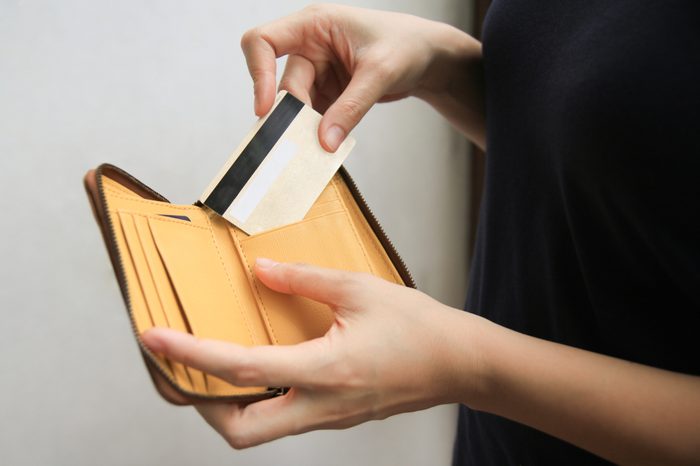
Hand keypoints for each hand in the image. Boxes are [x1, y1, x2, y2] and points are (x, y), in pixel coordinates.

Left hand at [142, 259, 484, 447]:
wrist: (459, 363)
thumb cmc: (419, 328)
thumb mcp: (358, 289)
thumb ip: (303, 281)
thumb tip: (259, 272)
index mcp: (325, 370)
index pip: (240, 368)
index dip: (190, 355)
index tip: (155, 340)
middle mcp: (321, 404)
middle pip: (242, 432)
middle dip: (204, 407)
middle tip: (188, 370)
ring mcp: (330, 416)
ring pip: (262, 429)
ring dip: (230, 403)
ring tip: (217, 365)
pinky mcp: (337, 415)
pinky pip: (286, 416)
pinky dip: (261, 396)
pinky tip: (264, 364)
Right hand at [241, 4, 483, 150]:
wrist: (429, 56)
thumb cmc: (407, 46)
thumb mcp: (379, 73)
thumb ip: (351, 107)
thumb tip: (324, 142)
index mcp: (314, 25)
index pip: (263, 42)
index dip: (258, 74)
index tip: (266, 109)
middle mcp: (309, 46)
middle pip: (285, 84)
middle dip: (294, 115)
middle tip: (303, 144)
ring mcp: (318, 71)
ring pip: (298, 105)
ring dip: (306, 128)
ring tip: (318, 149)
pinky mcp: (328, 92)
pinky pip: (314, 116)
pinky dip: (319, 132)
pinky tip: (329, 145)